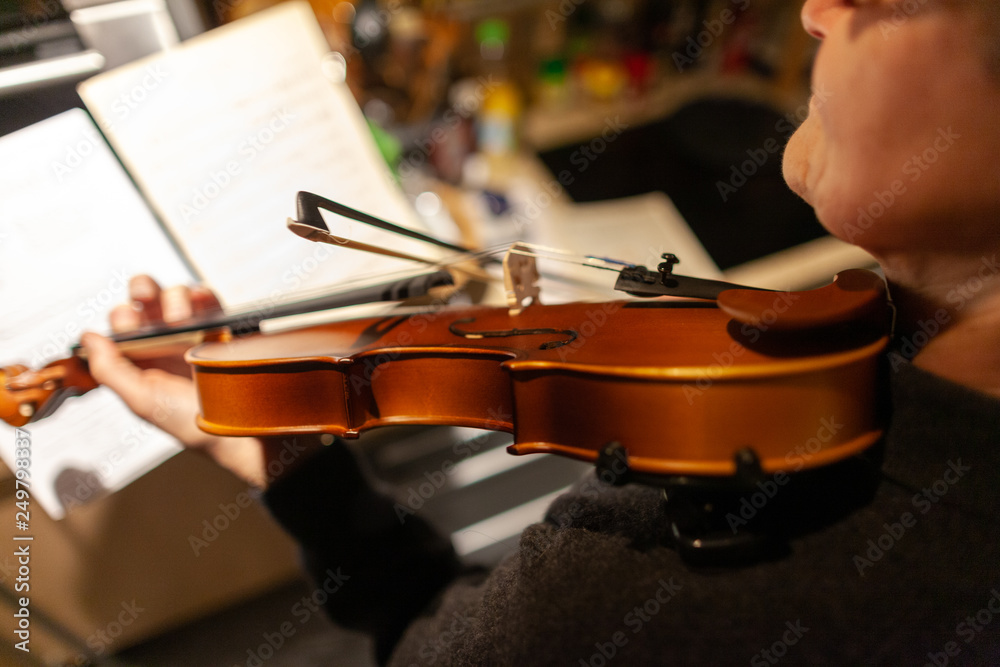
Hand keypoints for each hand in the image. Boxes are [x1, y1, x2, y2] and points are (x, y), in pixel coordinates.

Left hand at [81, 276, 315, 487]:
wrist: (240, 428)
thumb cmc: (192, 422)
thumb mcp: (142, 400)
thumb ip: (110, 369)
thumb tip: (88, 337)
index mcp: (140, 360)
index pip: (122, 325)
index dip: (121, 318)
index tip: (127, 324)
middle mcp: (164, 343)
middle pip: (146, 301)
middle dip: (143, 290)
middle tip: (144, 295)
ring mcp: (193, 333)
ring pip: (176, 295)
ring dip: (174, 298)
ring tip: (180, 319)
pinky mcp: (221, 327)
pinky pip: (208, 299)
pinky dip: (202, 295)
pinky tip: (199, 304)